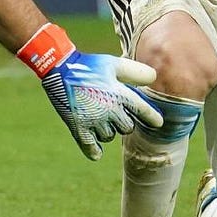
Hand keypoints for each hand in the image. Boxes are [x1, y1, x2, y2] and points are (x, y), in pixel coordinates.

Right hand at [18, 22, 160, 159]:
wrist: (59, 67)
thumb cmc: (90, 64)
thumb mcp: (114, 64)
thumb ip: (136, 72)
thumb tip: (154, 78)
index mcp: (120, 95)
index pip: (143, 112)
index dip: (152, 118)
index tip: (158, 123)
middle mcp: (109, 111)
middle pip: (127, 128)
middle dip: (124, 121)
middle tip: (116, 112)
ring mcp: (93, 121)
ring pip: (109, 136)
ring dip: (108, 131)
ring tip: (100, 119)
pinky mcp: (78, 127)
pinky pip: (91, 147)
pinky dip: (94, 152)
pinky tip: (97, 153)